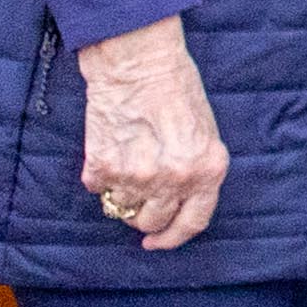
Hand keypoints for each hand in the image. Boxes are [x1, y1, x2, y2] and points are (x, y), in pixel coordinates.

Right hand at [76, 16, 228, 250]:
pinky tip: (111, 148)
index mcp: (208, 169)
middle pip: (153, 221)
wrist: (138, 64)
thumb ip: (196, 170)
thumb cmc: (176, 90)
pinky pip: (98, 189)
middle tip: (140, 194)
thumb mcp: (204, 132)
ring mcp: (137, 178)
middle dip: (145, 215)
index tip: (158, 242)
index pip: (194, 222)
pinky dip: (101, 176)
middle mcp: (175, 179)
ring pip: (122, 209)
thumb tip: (177, 204)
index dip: (173, 237)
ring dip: (122, 193)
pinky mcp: (103, 170)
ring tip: (127, 159)